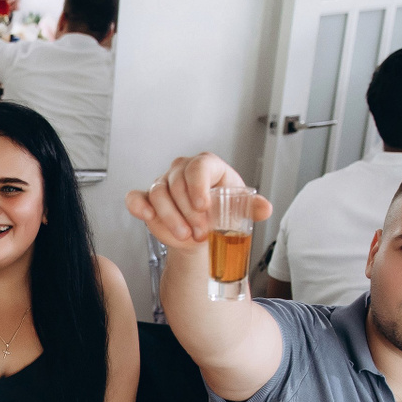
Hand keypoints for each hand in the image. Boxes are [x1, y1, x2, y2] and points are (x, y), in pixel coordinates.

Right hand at [125, 153, 270, 249]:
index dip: (199, 186)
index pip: (199, 167)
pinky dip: (139, 206)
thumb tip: (265, 208)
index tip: (204, 207)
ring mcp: (163, 183)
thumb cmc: (222, 215)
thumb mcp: (239, 210)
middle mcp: (182, 170)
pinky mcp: (147, 199)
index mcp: (207, 166)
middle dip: (188, 211)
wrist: (204, 234)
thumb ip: (251, 207)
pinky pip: (136, 197)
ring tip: (185, 235)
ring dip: (171, 218)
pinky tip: (147, 216)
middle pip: (177, 183)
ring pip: (158, 194)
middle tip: (200, 232)